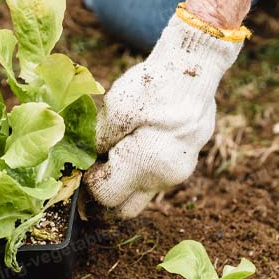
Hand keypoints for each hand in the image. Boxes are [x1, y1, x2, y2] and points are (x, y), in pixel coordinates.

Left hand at [85, 8, 246, 216]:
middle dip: (105, 195)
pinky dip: (140, 171)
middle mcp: (163, 178)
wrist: (194, 69)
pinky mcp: (184, 163)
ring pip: (141, 194)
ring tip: (114, 152)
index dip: (89, 183)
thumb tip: (85, 161)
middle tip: (94, 170)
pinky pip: (155, 179)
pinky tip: (134, 144)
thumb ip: (97, 141)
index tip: (84, 163)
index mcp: (144, 166)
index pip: (105, 196)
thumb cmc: (153, 86)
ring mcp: (177, 173)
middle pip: (124, 209)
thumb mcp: (116, 110)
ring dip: (124, 182)